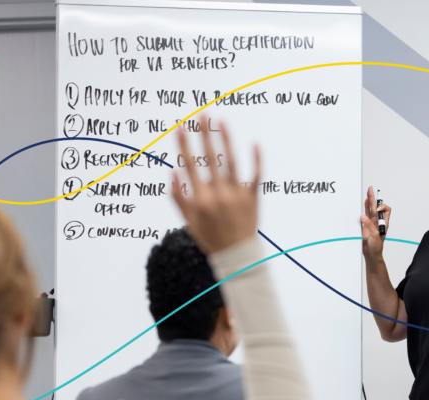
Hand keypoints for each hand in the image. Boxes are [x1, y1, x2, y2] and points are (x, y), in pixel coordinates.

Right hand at [171, 117, 260, 253]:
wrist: (237, 255)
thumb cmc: (210, 237)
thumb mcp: (188, 220)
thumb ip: (178, 197)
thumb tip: (172, 172)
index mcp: (200, 199)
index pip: (190, 166)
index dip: (184, 145)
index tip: (181, 126)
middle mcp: (218, 194)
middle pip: (210, 158)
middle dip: (205, 134)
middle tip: (202, 114)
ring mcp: (237, 194)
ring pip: (231, 162)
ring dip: (226, 139)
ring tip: (222, 120)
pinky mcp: (253, 197)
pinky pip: (256, 175)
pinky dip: (256, 159)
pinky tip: (254, 142)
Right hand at [359, 186, 391, 260]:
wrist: (371, 254)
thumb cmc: (376, 247)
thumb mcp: (374, 236)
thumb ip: (369, 225)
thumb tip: (363, 216)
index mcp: (383, 223)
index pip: (386, 210)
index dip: (382, 207)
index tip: (376, 210)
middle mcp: (377, 222)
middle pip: (376, 207)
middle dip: (374, 198)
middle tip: (370, 189)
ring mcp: (371, 223)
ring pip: (370, 209)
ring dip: (369, 201)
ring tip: (367, 192)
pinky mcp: (365, 226)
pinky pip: (364, 214)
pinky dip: (364, 208)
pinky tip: (364, 202)